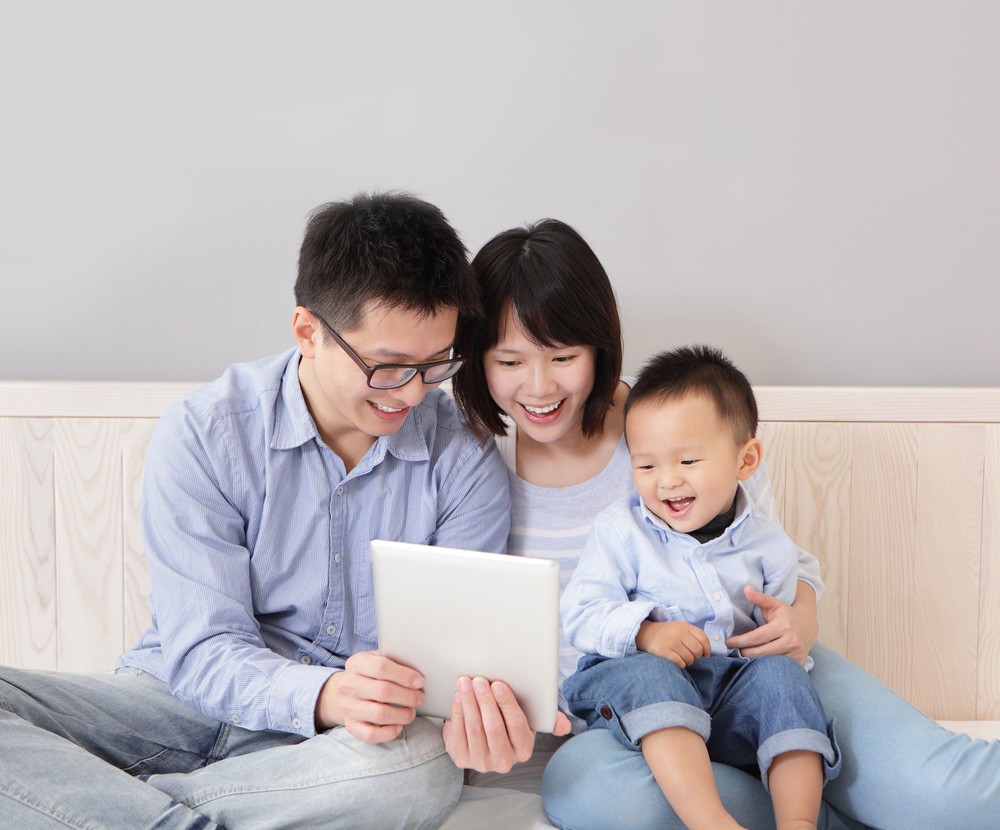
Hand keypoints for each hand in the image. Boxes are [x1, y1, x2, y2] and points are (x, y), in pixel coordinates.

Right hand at [315, 651, 424, 742]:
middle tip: (420, 698)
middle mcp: (349, 685)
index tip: (419, 681)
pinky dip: (389, 732)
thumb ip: (394, 661)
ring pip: (380, 714)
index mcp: (357, 663)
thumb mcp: (378, 660)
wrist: (347, 692)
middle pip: (383, 691)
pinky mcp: (351, 726)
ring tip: (411, 712)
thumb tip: (417, 672)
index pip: (381, 667)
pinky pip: (371, 734)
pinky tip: (399, 726)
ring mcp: (348, 707)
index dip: (404, 675)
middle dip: (408, 696)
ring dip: (402, 715)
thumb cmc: (370, 674)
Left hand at [442, 676, 570, 772]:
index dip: (507, 704)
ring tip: (466, 682)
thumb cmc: (508, 722)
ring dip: (469, 703)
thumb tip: (563, 725)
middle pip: (493, 727)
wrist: (483, 739)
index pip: (517, 725)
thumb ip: (548, 719)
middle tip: (479, 680)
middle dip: (485, 701)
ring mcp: (481, 762)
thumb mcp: (530, 720)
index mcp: (524, 748)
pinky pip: (458, 734)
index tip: (498, 684)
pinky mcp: (461, 759)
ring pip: (474, 729)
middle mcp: (504, 760)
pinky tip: (458, 696)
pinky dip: (457, 712)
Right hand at [635, 620, 710, 668]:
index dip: (707, 648)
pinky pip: (680, 662)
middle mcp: (679, 633)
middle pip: (697, 650)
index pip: (703, 638)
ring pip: (689, 658)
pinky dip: (681, 665)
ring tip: (682, 659)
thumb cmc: (667, 633)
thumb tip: (706, 652)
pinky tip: (677, 662)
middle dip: (696, 657)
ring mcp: (671, 642)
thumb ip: (693, 636)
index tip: (705, 654)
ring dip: (688, 662)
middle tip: (691, 658)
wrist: (645, 633)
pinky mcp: (664, 651)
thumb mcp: (680, 628)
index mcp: (685, 626)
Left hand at [725, 584, 818, 665]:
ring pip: (768, 662)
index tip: (729, 642)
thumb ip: (759, 598)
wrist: (808, 626)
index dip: (741, 641)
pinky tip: (756, 664)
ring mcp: (795, 654)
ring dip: (753, 661)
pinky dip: (766, 667)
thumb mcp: (774, 603)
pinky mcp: (798, 663)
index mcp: (783, 626)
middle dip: (744, 652)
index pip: (757, 637)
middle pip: (761, 652)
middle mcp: (791, 641)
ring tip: (742, 656)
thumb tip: (746, 588)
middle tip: (733, 650)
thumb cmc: (786, 614)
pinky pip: (778, 668)